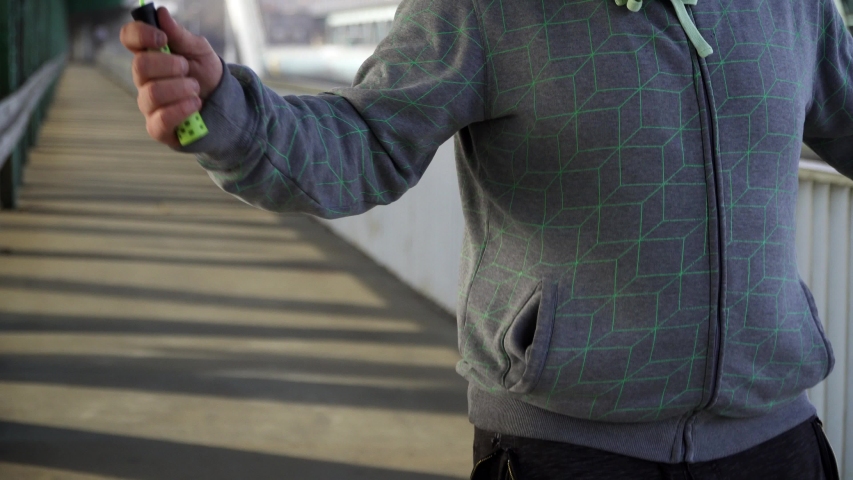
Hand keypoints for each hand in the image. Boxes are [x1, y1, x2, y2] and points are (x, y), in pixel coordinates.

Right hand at [120, 7, 222, 146]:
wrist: (224, 105)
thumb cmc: (207, 76)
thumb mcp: (200, 51)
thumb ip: (181, 36)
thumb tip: (161, 14)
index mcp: (151, 55)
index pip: (129, 38)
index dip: (140, 35)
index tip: (163, 38)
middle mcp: (144, 80)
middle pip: (140, 66)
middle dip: (170, 65)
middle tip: (187, 69)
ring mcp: (148, 104)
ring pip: (152, 93)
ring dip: (181, 88)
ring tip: (196, 89)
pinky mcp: (157, 128)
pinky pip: (161, 119)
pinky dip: (182, 109)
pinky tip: (195, 104)